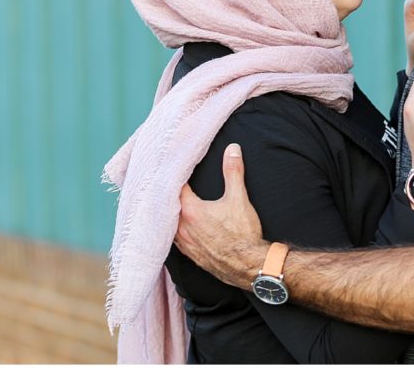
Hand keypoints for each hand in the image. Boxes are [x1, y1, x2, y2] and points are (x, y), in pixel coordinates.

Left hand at [175, 144, 268, 288]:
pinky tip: (179, 227)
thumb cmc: (243, 233)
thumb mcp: (239, 198)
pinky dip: (173, 229)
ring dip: (169, 214)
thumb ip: (233, 171)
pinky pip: (174, 239)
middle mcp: (181, 228)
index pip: (174, 187)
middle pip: (166, 206)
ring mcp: (183, 243)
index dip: (175, 175)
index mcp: (190, 211)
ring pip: (168, 224)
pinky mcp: (189, 255)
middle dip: (168, 194)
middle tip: (165, 181)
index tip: (174, 166)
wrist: (248, 265)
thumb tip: (232, 149)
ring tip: (169, 203)